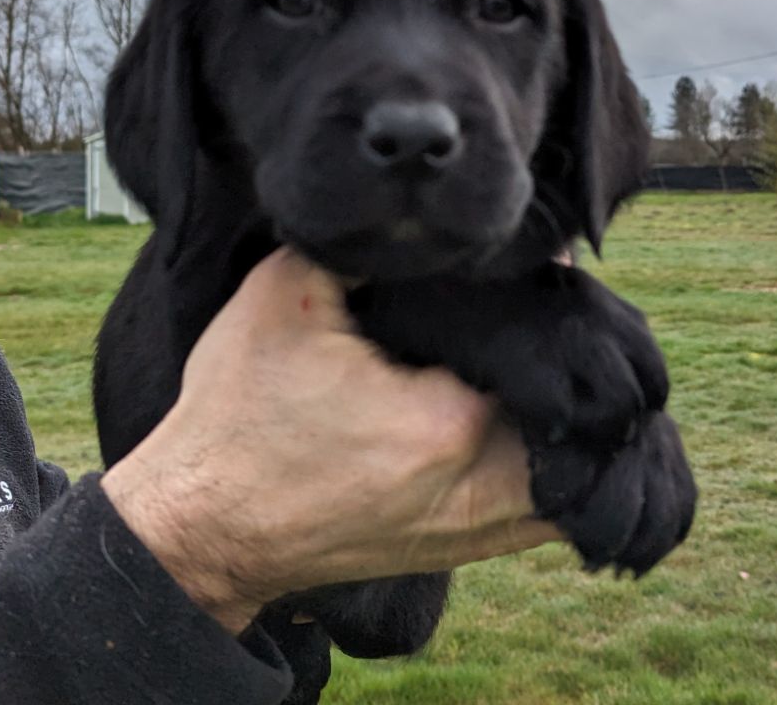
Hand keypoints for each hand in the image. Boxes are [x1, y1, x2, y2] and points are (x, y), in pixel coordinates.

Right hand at [102, 249, 557, 633]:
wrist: (202, 523)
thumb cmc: (237, 413)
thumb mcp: (283, 295)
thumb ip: (365, 249)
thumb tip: (435, 227)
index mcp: (447, 420)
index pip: (535, 339)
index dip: (541, 293)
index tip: (543, 267)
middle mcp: (477, 486)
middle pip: (571, 406)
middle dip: (568, 354)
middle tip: (549, 312)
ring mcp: (472, 529)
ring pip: (574, 470)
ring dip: (573, 415)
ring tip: (550, 363)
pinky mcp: (458, 549)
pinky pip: (545, 513)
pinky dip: (558, 470)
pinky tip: (540, 428)